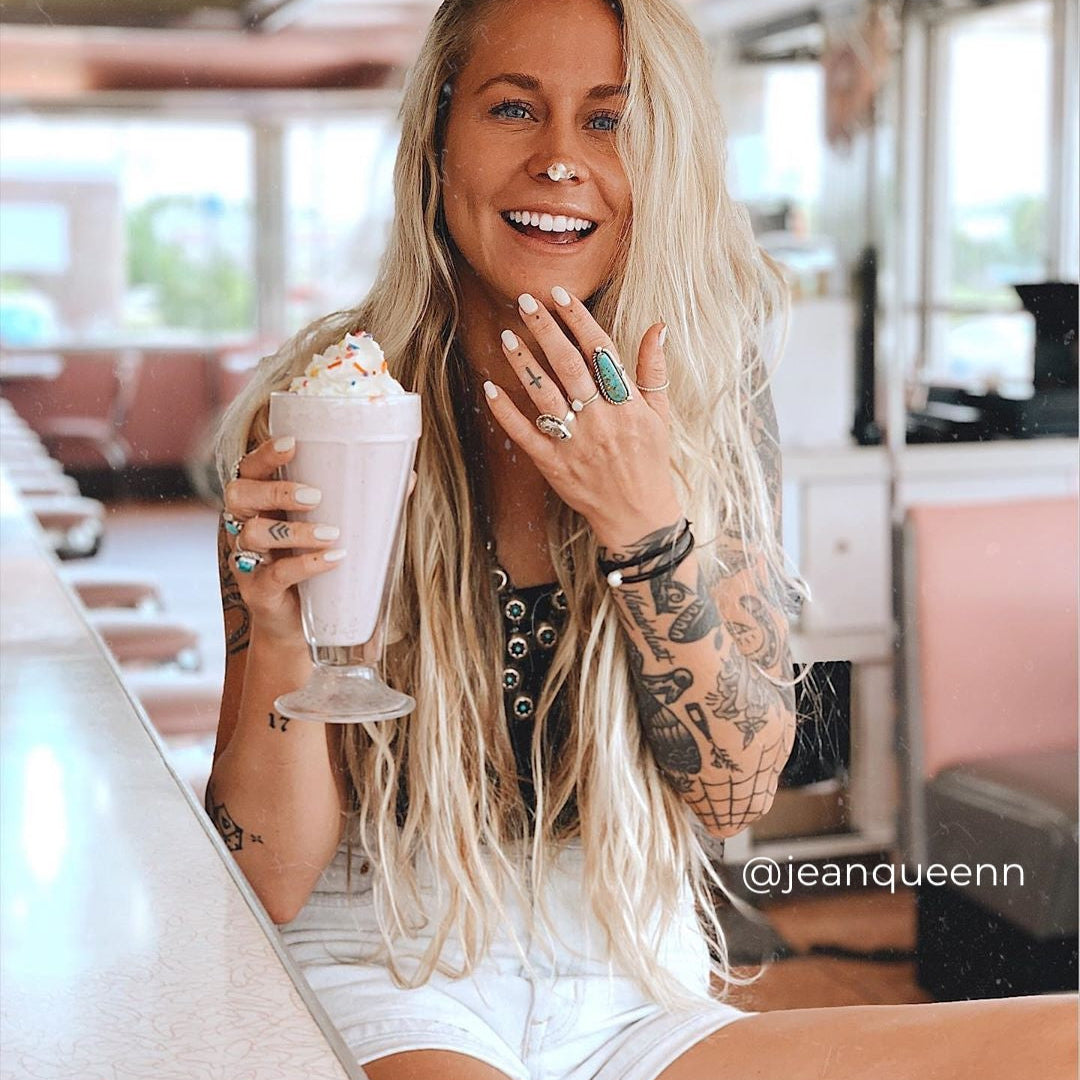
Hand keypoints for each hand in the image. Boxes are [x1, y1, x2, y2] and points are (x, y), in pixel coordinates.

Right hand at [222, 437, 418, 643]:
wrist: (298, 624)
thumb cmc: (316, 563)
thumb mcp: (336, 530)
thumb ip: (364, 504)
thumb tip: (408, 477)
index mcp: (261, 503)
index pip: (251, 468)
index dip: (265, 454)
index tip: (293, 442)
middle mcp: (245, 525)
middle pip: (240, 494)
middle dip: (276, 491)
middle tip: (315, 496)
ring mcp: (247, 560)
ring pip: (254, 534)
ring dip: (295, 531)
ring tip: (332, 533)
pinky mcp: (258, 592)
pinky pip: (274, 575)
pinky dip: (306, 565)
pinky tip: (333, 559)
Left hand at [482, 286, 681, 546]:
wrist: (637, 515)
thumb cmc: (650, 461)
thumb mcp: (660, 415)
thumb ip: (654, 370)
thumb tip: (657, 326)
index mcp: (626, 402)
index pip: (599, 350)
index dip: (578, 319)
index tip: (559, 295)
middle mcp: (599, 418)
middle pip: (568, 365)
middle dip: (545, 329)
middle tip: (525, 300)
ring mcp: (574, 442)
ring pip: (544, 394)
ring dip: (523, 363)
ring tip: (506, 335)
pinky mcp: (553, 464)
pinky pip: (525, 434)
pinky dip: (506, 412)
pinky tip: (491, 388)